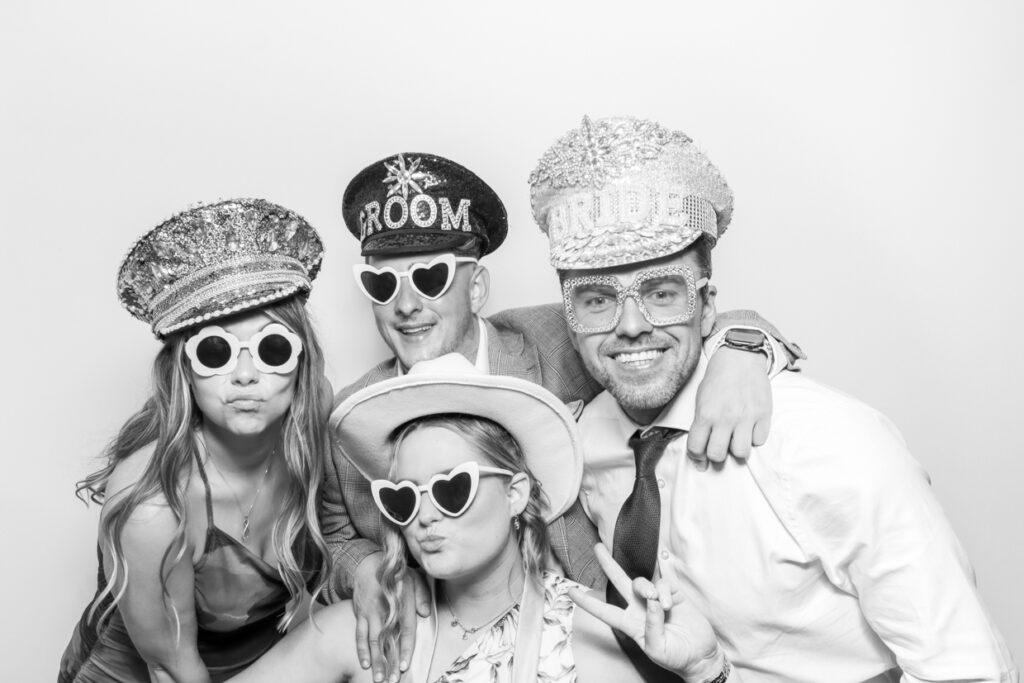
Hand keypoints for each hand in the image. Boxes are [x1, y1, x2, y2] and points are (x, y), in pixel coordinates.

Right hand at [351, 552, 429, 682]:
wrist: (368, 564)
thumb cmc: (396, 575)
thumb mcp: (414, 578)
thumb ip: (422, 595)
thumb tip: (425, 613)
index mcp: (401, 603)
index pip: (405, 629)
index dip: (405, 649)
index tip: (404, 666)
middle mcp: (385, 610)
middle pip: (388, 641)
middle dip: (389, 663)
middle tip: (392, 681)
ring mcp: (371, 613)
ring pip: (372, 641)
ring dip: (376, 661)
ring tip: (378, 678)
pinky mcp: (360, 614)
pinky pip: (359, 635)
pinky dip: (361, 650)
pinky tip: (365, 663)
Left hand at [568, 544, 725, 680]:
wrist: (700, 656)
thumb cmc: (674, 655)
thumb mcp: (657, 648)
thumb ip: (651, 625)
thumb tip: (651, 601)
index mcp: (630, 623)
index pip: (605, 611)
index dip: (588, 602)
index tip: (571, 593)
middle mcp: (639, 608)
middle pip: (619, 581)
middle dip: (608, 564)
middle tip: (597, 548)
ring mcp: (656, 599)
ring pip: (642, 582)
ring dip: (648, 588)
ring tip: (660, 602)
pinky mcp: (674, 594)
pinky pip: (665, 581)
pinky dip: (665, 581)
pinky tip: (666, 578)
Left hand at [688, 347, 771, 469]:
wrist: (740, 357)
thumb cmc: (718, 379)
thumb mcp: (701, 399)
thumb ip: (701, 423)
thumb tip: (702, 448)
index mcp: (705, 414)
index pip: (696, 448)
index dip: (697, 458)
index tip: (701, 460)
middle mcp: (725, 418)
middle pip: (718, 455)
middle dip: (716, 457)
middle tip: (719, 451)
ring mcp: (746, 417)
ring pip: (741, 453)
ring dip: (737, 450)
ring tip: (736, 441)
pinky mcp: (763, 415)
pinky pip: (759, 440)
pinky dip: (754, 438)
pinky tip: (749, 429)